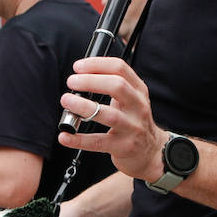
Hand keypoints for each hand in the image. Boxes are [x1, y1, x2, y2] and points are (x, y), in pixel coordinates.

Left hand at [57, 57, 167, 181]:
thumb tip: (80, 77)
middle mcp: (138, 107)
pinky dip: (79, 139)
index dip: (97, 64)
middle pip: (117, 86)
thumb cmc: (134, 121)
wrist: (151, 152)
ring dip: (84, 106)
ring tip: (67, 101)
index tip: (78, 67)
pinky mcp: (123, 147)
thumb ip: (112, 86)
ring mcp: (132, 128)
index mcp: (138, 91)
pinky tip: (65, 136)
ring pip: (109, 114)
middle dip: (91, 81)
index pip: (120, 68)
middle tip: (72, 82)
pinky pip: (98, 142)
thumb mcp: (131, 100)